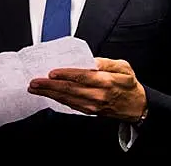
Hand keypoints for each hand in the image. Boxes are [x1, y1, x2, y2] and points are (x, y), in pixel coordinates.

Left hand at [27, 57, 146, 121]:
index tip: (51, 72)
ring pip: (67, 99)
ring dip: (49, 94)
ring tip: (35, 88)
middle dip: (49, 86)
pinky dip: (57, 100)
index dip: (65, 75)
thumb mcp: (123, 67)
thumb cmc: (128, 84)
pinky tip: (48, 95)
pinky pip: (70, 105)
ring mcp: (92, 105)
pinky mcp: (89, 111)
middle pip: (70, 90)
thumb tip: (90, 60)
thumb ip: (106, 62)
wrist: (136, 106)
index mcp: (106, 81)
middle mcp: (98, 95)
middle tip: (34, 82)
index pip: (82, 77)